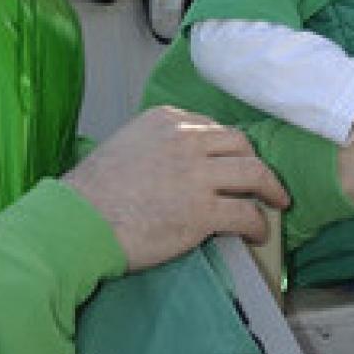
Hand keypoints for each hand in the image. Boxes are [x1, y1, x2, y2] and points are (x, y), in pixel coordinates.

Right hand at [62, 106, 288, 270]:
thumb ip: (156, 145)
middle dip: (254, 162)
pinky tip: (258, 233)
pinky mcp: (203, 210)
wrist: (77, 222)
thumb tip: (177, 163)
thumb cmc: (91, 193)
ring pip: (254, 173)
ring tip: (276, 201)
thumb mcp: (125, 145)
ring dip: (270, 188)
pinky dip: (259, 223)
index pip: (212, 128)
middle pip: (239, 144)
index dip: (227, 147)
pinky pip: (246, 212)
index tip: (232, 162)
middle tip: (261, 180)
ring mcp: (197, 174)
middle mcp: (186, 140)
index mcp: (166, 120)